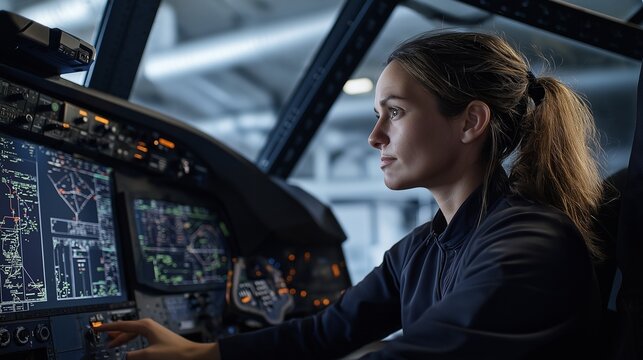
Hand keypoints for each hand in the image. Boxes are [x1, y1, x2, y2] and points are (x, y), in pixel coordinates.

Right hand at [95, 318, 219, 359]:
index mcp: (145, 326)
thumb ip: (131, 356)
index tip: (96, 328)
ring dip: (122, 339)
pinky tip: (130, 348)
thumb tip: (122, 356)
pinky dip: (131, 342)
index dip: (107, 328)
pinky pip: (139, 338)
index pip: (121, 325)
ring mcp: (154, 331)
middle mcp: (149, 326)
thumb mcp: (148, 355)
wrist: (192, 355)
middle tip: (103, 339)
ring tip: (114, 345)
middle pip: (126, 329)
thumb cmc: (175, 353)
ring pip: (133, 334)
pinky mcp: (158, 338)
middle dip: (114, 334)